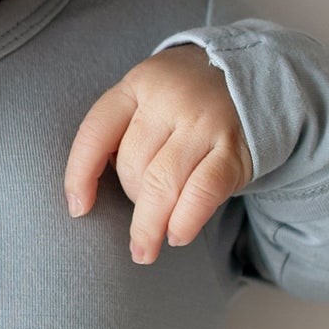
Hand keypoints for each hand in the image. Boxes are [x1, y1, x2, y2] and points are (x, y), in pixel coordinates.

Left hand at [65, 46, 255, 262]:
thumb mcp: (146, 97)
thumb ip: (121, 132)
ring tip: (144, 250)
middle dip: (131, 198)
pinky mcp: (234, 151)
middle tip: (139, 217)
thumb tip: (90, 194)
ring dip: (149, 225)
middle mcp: (170, 100)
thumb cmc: (183, 102)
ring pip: (163, 183)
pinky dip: (185, 221)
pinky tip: (176, 236)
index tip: (78, 209)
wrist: (249, 78)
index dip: (80, 175)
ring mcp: (204, 124)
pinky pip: (202, 192)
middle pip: (133, 164)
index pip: (95, 132)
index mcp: (138, 85)